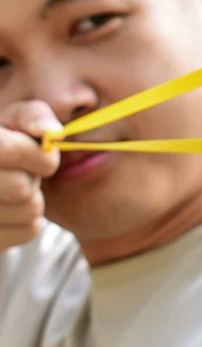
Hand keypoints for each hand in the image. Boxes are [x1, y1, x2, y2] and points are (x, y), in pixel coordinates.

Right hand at [0, 101, 61, 249]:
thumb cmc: (2, 145)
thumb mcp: (10, 122)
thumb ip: (32, 116)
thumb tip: (53, 132)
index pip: (9, 152)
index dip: (37, 154)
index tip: (39, 154)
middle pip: (23, 187)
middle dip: (32, 177)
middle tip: (19, 173)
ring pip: (30, 210)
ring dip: (32, 198)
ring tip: (11, 191)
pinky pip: (31, 230)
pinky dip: (30, 220)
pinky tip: (10, 210)